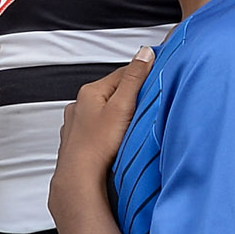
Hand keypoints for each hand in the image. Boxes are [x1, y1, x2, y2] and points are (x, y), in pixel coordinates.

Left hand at [49, 53, 150, 222]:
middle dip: (130, 96)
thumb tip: (145, 54)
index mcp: (90, 92)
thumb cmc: (98, 147)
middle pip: (113, 93)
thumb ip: (134, 79)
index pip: (123, 73)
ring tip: (134, 125)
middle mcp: (79, 105)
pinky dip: (108, 131)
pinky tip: (117, 141)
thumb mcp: (122, 107)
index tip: (157, 76)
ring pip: (104, 112)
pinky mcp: (79, 142)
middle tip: (149, 105)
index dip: (142, 74)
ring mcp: (77, 124)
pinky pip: (98, 130)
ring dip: (118, 115)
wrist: (79, 179)